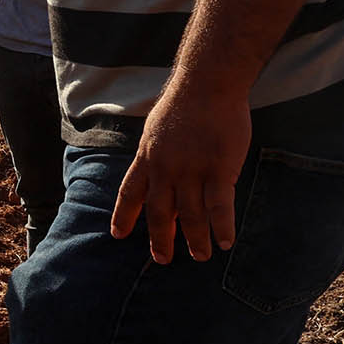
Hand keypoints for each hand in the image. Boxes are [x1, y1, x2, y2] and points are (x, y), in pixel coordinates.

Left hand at [111, 80, 250, 264]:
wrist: (206, 84)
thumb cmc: (183, 103)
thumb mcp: (155, 130)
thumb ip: (155, 155)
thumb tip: (157, 176)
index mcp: (147, 158)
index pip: (131, 194)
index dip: (124, 216)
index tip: (118, 235)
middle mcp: (165, 170)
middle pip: (159, 212)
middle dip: (160, 238)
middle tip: (163, 259)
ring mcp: (192, 171)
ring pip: (191, 215)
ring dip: (195, 239)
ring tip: (200, 256)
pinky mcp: (219, 169)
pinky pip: (219, 206)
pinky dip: (222, 227)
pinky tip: (225, 243)